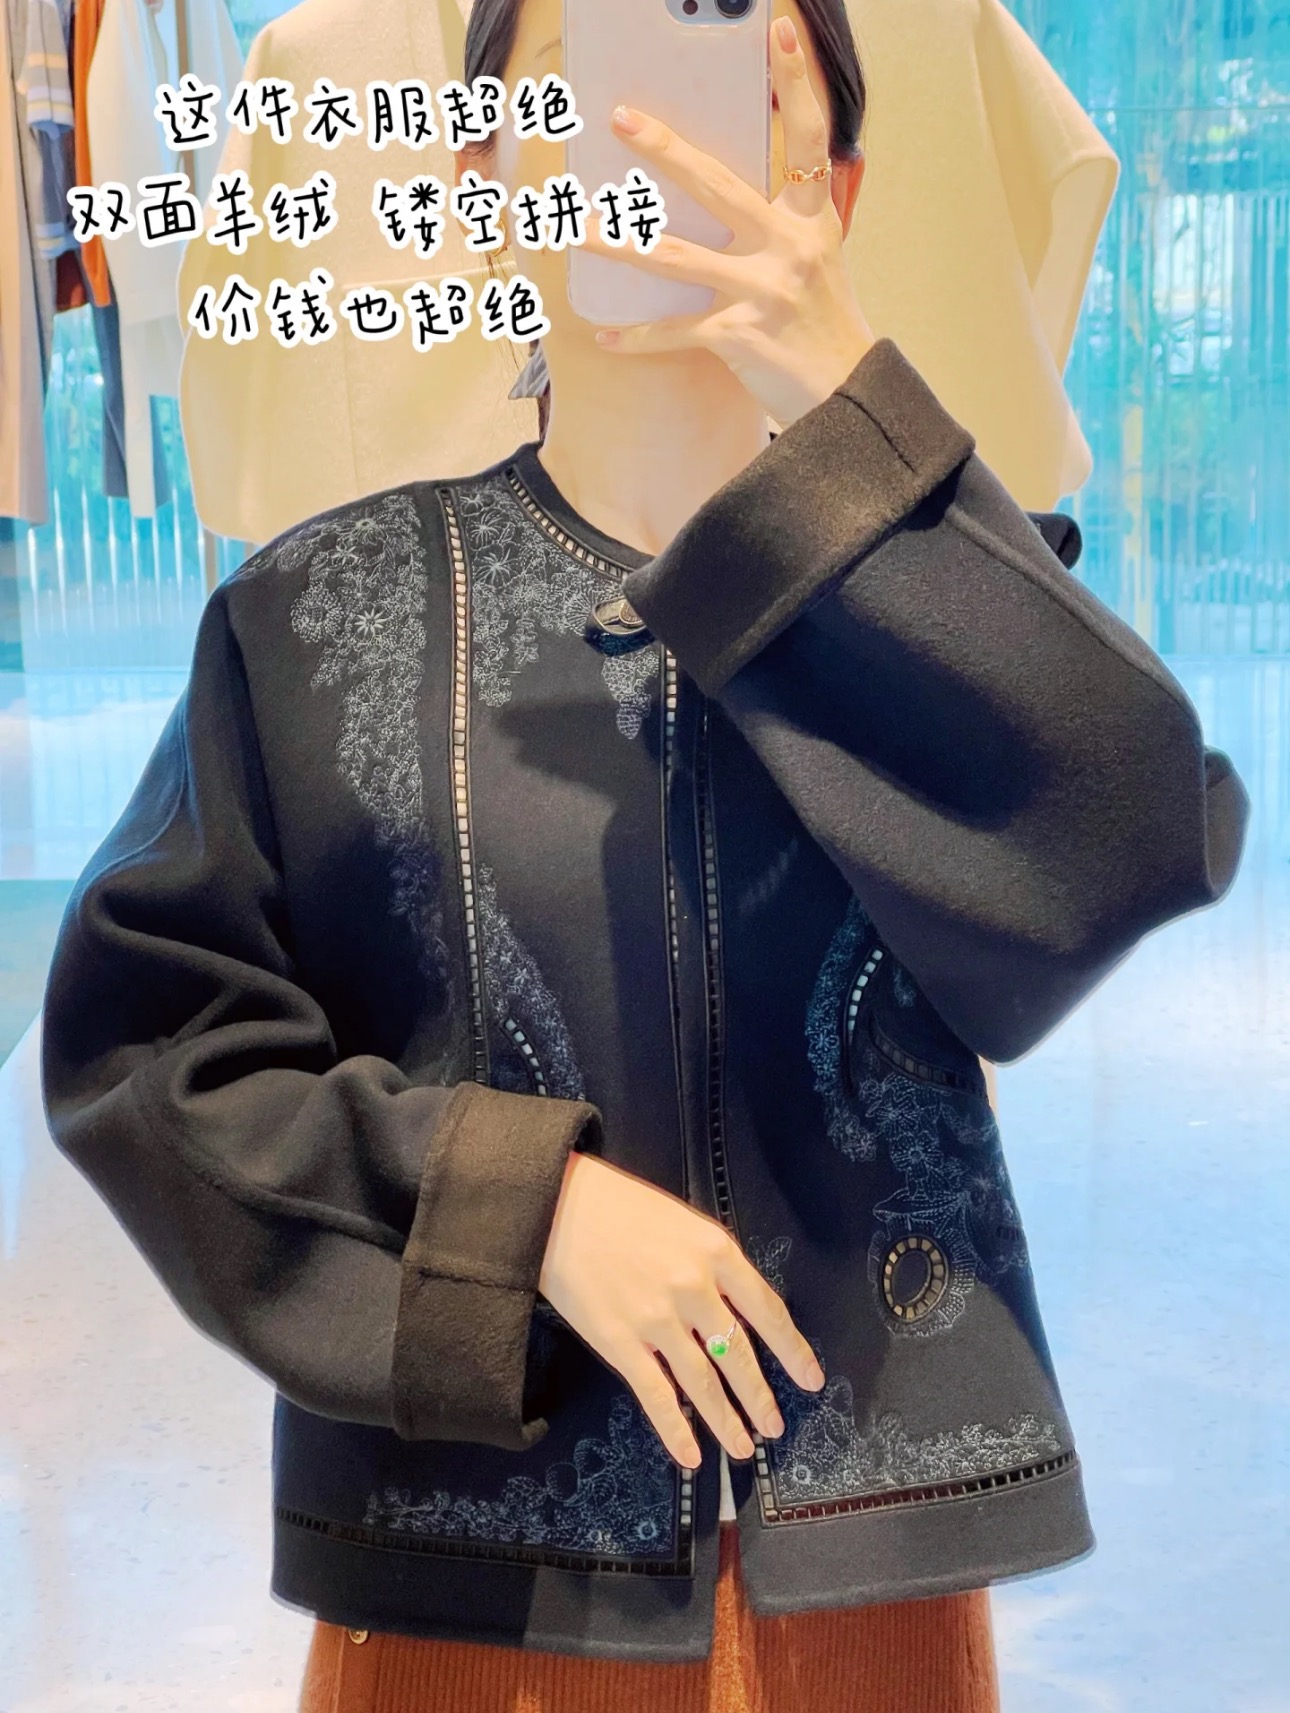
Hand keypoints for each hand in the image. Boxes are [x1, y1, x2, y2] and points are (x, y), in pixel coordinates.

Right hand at [538, 1150, 826, 1467]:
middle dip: (760, 1397)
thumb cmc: (620, 1206)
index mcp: (715, 1252)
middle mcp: (693, 1289)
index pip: (767, 1311)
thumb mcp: (684, 1222)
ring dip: (727, 1421)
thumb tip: (738, 1307)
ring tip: (743, 1447)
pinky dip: (677, 1430)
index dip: (793, 1350)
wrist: (558, 1208)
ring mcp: (657, 1320)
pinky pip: (657, 1395)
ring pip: (703, 1383)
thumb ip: (714, 1264)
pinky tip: (691, 1453)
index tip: (811, 1379)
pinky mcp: (620, 1342)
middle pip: (738, 1355)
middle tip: (775, 1426)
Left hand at [578, 12, 876, 428]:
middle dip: (665, 150)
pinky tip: (604, 337)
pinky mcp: (738, 336)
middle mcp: (788, 247)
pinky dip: (638, 338)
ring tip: (577, 225)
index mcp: (811, 220)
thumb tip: (732, 186)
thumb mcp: (817, 261)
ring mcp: (762, 291)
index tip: (780, 28)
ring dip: (620, 242)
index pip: (807, 136)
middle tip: (622, 119)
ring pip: (675, 257)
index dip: (797, 80)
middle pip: (718, 184)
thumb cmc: (824, 326)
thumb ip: (783, 221)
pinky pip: (675, 332)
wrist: (847, 394)